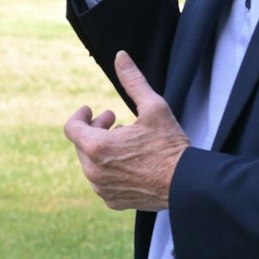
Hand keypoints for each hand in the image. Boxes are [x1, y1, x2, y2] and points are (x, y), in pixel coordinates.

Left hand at [64, 51, 188, 211]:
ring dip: (103, 150)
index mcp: (97, 147)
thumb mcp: (153, 107)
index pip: (71, 128)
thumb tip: (120, 56)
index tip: (92, 110)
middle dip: (96, 130)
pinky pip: (102, 182)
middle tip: (115, 122)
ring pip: (91, 164)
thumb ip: (133, 81)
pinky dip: (110, 169)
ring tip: (126, 142)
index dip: (80, 116)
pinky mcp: (113, 201)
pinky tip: (130, 162)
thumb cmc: (169, 145)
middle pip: (82, 145)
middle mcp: (93, 171)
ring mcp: (102, 189)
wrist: (187, 183)